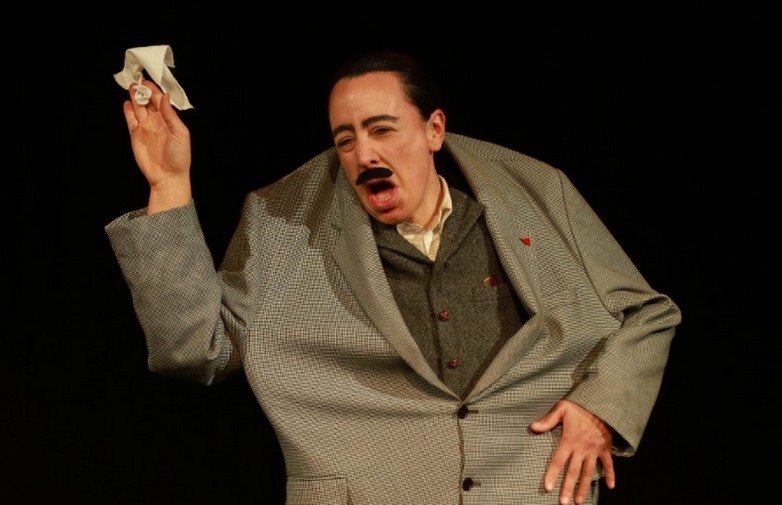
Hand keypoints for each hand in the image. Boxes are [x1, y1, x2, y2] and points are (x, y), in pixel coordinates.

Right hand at [123, 79, 191, 212]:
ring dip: (135, 98)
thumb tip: (165, 97)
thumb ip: (171, 115)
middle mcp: (157, 122)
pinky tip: (127, 103)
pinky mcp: (136, 135)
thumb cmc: (179, 157)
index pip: (161, 101)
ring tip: (132, 87)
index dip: (155, 91)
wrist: (168, 176)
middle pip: (148, 102)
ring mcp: (146, 128)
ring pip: (139, 108)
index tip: (149, 81)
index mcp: (169, 120)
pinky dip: (128, 111)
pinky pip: (131, 120)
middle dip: (144, 91)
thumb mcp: (180, 133)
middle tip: (138, 81)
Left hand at [530, 400, 615, 504]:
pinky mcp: (605, 448)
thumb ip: (548, 420)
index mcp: (569, 440)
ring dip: (584, 488)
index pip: (558, 461)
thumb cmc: (580, 406)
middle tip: (563, 503)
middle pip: (573, 472)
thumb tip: (532, 427)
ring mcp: (594, 450)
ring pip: (589, 472)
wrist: (603, 403)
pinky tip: (611, 487)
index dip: (552, 475)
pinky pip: (609, 464)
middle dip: (568, 488)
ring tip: (579, 501)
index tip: (548, 488)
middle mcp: (582, 449)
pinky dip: (611, 475)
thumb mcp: (562, 408)